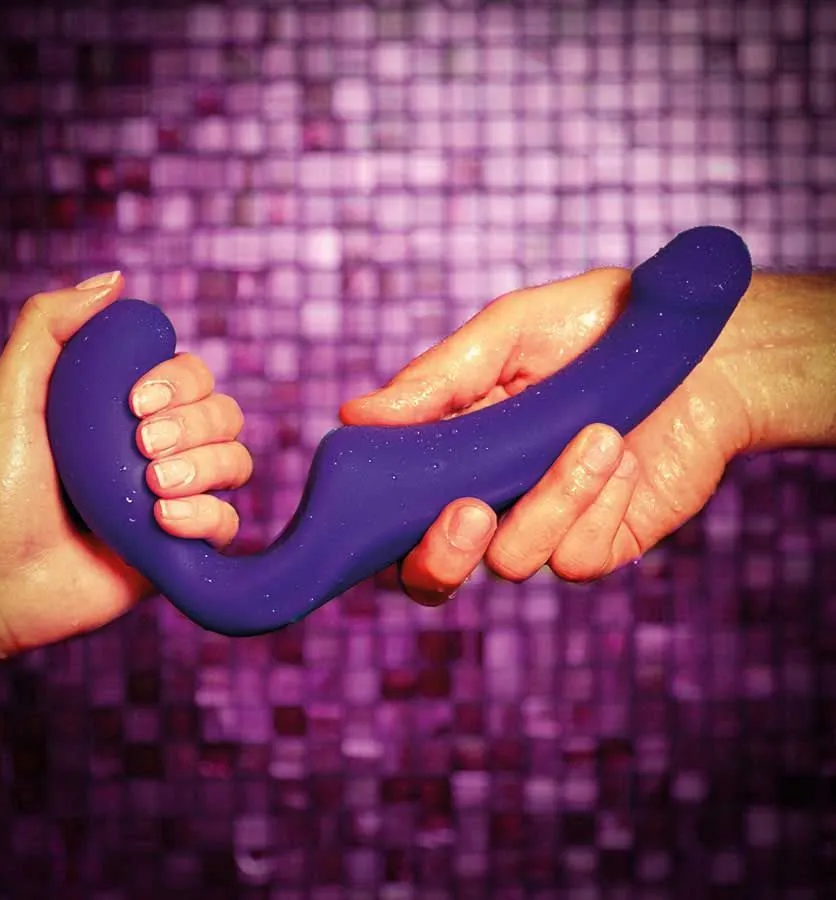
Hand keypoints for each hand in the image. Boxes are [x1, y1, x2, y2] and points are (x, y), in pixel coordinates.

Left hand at [0, 272, 248, 675]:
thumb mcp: (13, 393)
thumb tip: (116, 280)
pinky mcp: (189, 546)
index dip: (181, 382)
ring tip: (153, 486)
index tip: (133, 403)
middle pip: (227, 413)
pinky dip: (206, 515)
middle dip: (193, 425)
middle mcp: (166, 449)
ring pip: (238, 461)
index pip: (195, 375)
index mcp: (134, 412)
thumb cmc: (0, 486)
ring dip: (204, 467)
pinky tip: (163, 522)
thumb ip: (50, 325)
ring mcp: (180, 496)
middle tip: (140, 448)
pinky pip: (231, 521)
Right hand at [340, 267, 759, 604]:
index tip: (382, 504)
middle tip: (473, 507)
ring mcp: (543, 528)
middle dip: (444, 554)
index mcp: (450, 455)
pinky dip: (599, 503)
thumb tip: (353, 416)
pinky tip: (622, 457)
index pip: (391, 520)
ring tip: (599, 433)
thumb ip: (436, 379)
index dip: (373, 534)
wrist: (701, 348)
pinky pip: (576, 558)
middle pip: (431, 577)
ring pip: (512, 560)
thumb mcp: (508, 333)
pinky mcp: (599, 545)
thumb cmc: (596, 328)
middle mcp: (488, 502)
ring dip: (555, 496)